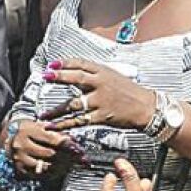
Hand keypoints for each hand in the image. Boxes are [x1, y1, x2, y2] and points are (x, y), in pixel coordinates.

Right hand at [6, 119, 80, 179]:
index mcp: (27, 131)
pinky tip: (61, 169)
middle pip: (50, 154)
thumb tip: (72, 139)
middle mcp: (22, 145)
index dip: (66, 143)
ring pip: (45, 166)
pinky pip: (40, 174)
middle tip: (79, 157)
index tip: (77, 147)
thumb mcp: (39, 125)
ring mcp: (20, 159)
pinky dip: (52, 173)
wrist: (11, 140)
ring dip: (61, 166)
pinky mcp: (20, 169)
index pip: (51, 139)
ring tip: (71, 164)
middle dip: (67, 156)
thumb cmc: (28, 131)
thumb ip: (55, 130)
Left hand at [39, 59, 156, 132]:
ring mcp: (101, 100)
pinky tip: (54, 127)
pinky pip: (80, 121)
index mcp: (104, 72)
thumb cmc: (130, 92)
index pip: (81, 64)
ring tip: (44, 114)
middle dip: (59, 77)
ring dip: (57, 110)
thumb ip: (95, 75)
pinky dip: (65, 125)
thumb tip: (74, 73)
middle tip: (45, 76)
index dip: (65, 63)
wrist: (146, 107)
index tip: (52, 64)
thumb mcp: (113, 76)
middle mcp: (101, 84)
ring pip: (74, 104)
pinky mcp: (102, 116)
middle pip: (77, 78)